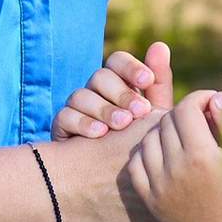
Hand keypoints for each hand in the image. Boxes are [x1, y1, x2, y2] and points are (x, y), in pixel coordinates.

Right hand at [54, 41, 172, 141]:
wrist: (118, 176)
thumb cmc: (138, 141)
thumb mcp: (153, 115)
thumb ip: (158, 83)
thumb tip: (160, 45)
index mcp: (118, 83)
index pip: (117, 61)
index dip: (130, 67)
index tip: (147, 80)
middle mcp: (95, 91)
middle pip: (100, 77)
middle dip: (121, 93)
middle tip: (139, 110)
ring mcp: (76, 108)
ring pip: (81, 95)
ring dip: (104, 109)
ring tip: (122, 125)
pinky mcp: (61, 126)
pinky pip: (65, 116)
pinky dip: (83, 123)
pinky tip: (100, 134)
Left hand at [115, 90, 221, 221]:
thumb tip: (215, 96)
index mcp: (201, 155)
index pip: (187, 107)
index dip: (201, 98)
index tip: (213, 104)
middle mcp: (175, 169)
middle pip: (168, 120)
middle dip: (186, 113)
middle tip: (203, 121)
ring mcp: (158, 186)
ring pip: (149, 139)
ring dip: (166, 130)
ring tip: (186, 137)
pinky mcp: (150, 199)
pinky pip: (137, 163)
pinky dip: (149, 152)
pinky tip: (167, 155)